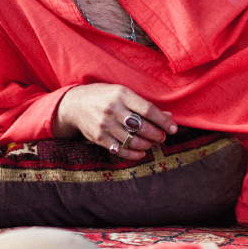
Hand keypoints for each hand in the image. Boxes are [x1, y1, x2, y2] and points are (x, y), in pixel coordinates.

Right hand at [53, 84, 177, 159]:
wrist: (74, 104)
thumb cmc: (104, 97)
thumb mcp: (123, 94)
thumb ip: (144, 105)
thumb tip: (169, 117)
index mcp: (121, 94)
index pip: (148, 110)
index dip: (163, 121)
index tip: (173, 128)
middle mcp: (112, 109)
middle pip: (142, 127)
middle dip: (157, 135)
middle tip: (162, 137)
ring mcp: (104, 124)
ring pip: (132, 140)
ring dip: (147, 145)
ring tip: (152, 143)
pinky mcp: (98, 138)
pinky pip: (120, 150)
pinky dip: (133, 154)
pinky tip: (141, 152)